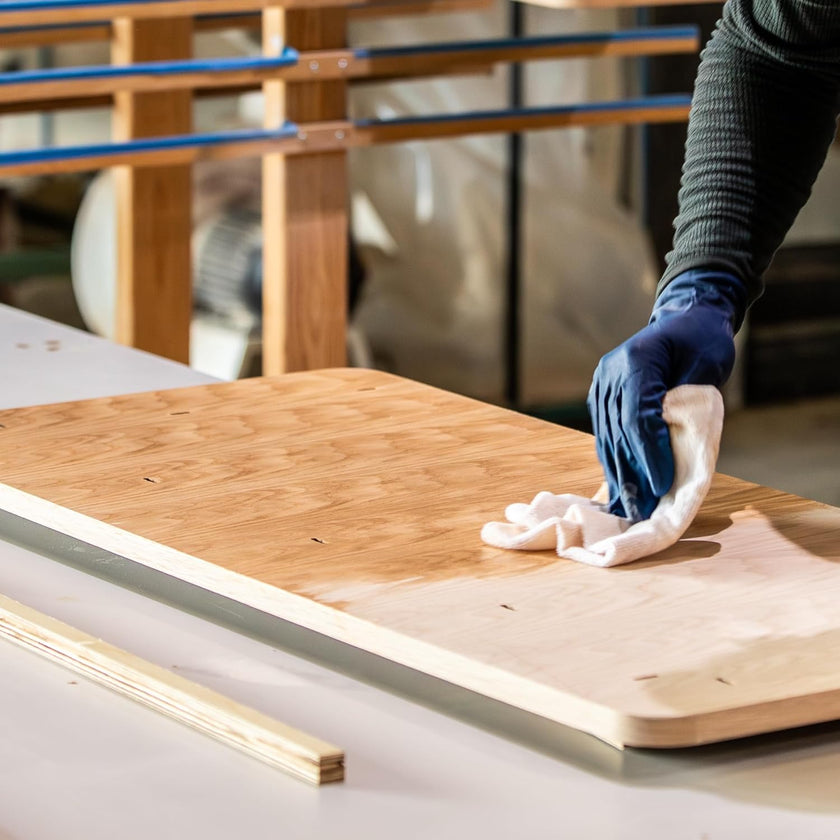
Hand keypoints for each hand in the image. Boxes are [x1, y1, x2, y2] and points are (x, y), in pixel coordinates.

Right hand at [587, 269, 746, 521]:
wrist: (685, 319)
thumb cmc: (702, 341)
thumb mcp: (706, 365)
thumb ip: (687, 404)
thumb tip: (670, 451)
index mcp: (636, 361)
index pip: (638, 417)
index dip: (649, 454)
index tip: (663, 483)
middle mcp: (610, 373)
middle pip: (618, 432)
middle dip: (632, 472)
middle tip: (642, 508)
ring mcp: (602, 384)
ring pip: (607, 437)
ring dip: (618, 472)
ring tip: (629, 505)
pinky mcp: (601, 396)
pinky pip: (606, 433)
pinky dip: (614, 459)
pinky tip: (621, 484)